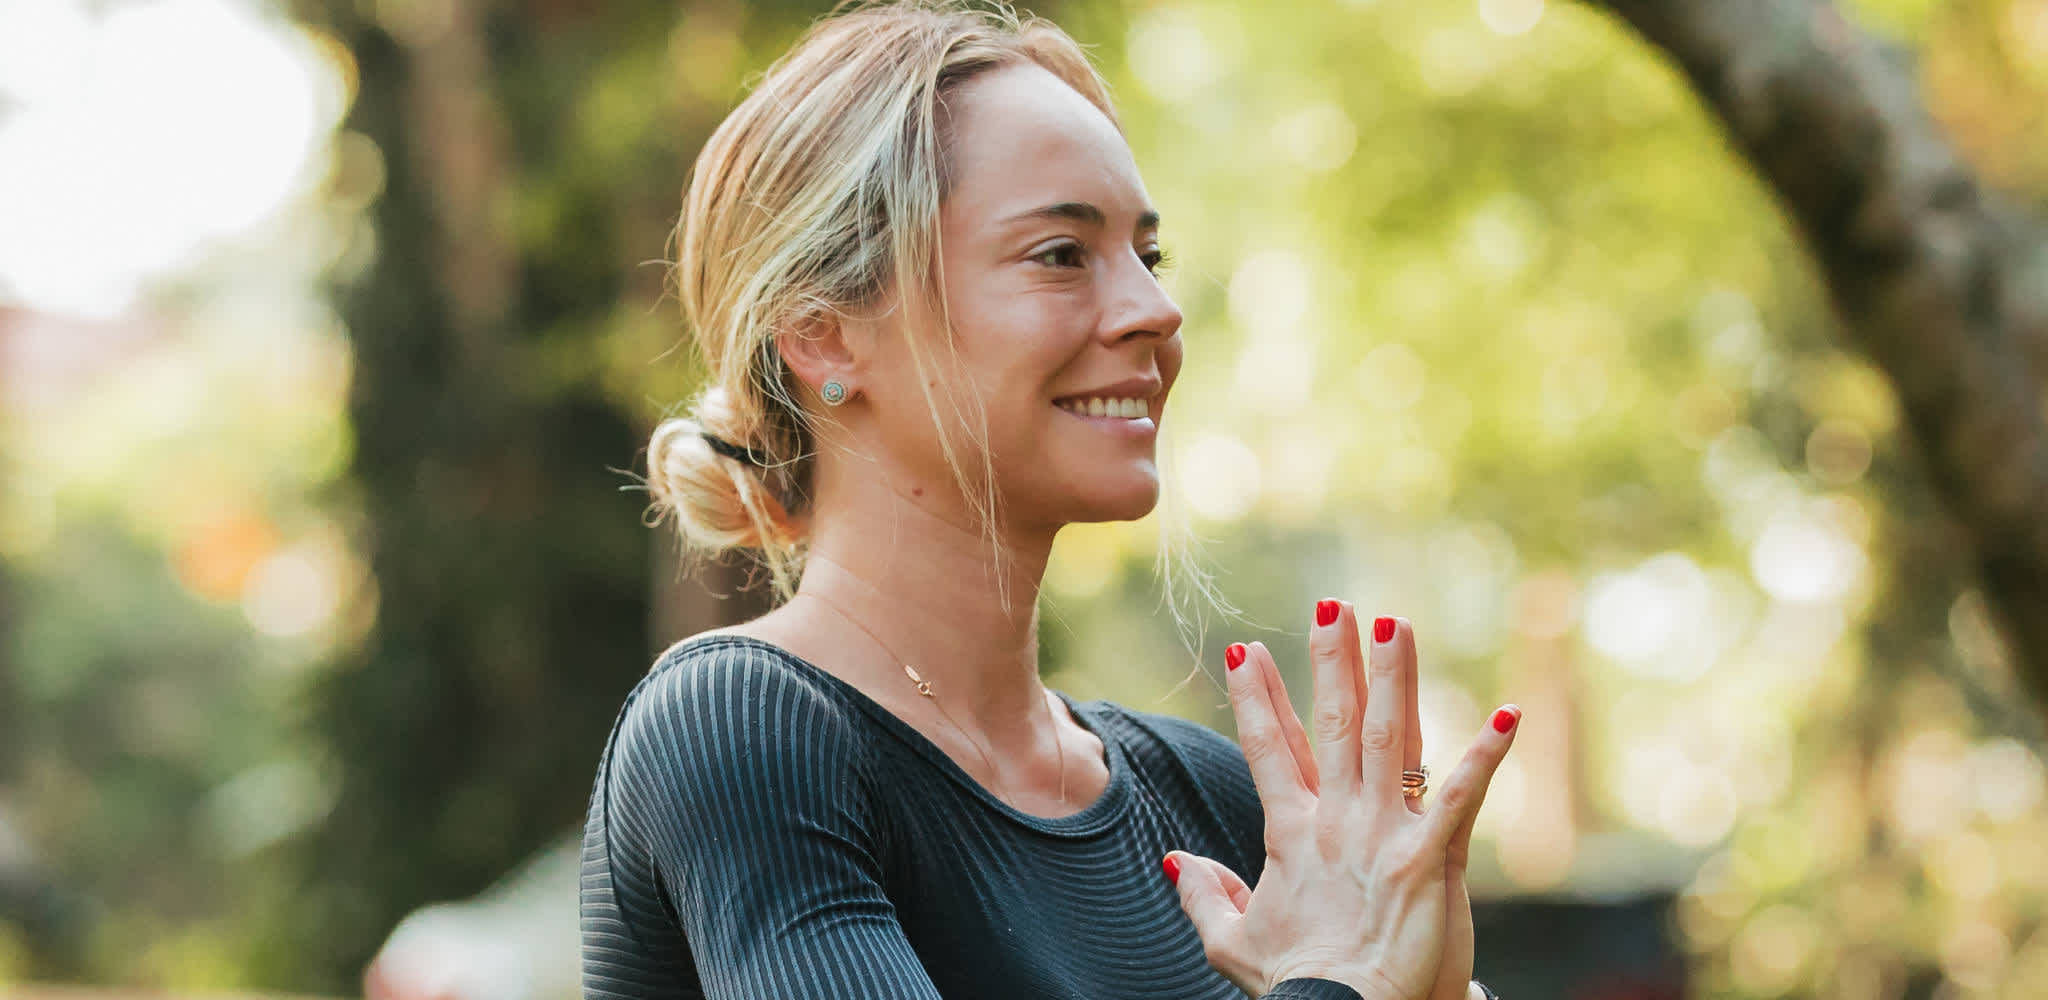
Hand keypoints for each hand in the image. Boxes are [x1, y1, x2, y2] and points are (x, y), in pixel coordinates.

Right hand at [1166, 603, 1518, 999]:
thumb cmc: (1298, 988)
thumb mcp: (1234, 941)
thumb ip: (1205, 894)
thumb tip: (1176, 859)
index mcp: (1292, 835)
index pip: (1269, 751)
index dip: (1258, 700)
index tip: (1246, 651)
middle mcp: (1335, 823)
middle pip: (1330, 725)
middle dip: (1331, 661)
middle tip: (1332, 604)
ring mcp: (1382, 837)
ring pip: (1386, 739)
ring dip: (1392, 678)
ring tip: (1395, 624)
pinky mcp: (1428, 860)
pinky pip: (1459, 797)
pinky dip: (1486, 756)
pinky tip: (1510, 715)